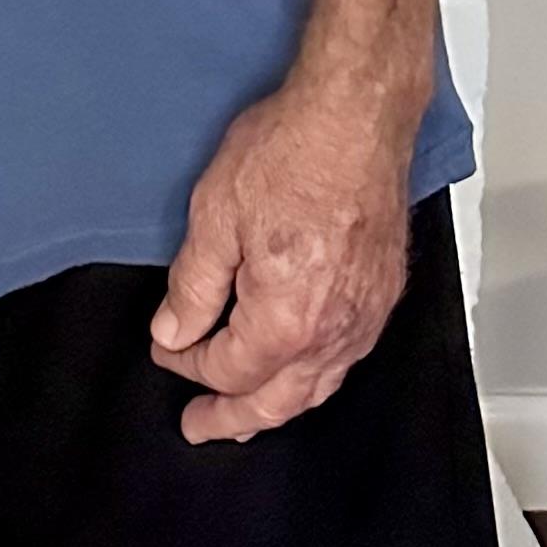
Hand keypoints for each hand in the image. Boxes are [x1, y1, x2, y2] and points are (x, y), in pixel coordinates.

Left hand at [149, 82, 412, 443]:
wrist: (356, 118)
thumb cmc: (288, 155)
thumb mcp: (215, 216)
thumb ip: (193, 286)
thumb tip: (174, 332)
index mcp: (285, 320)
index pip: (228, 367)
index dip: (188, 364)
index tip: (164, 351)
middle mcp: (333, 333)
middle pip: (278, 399)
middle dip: (234, 417)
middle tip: (201, 427)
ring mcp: (365, 318)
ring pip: (318, 387)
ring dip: (278, 405)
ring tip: (247, 416)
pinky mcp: (382, 295)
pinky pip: (345, 360)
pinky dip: (314, 378)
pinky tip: (299, 370)